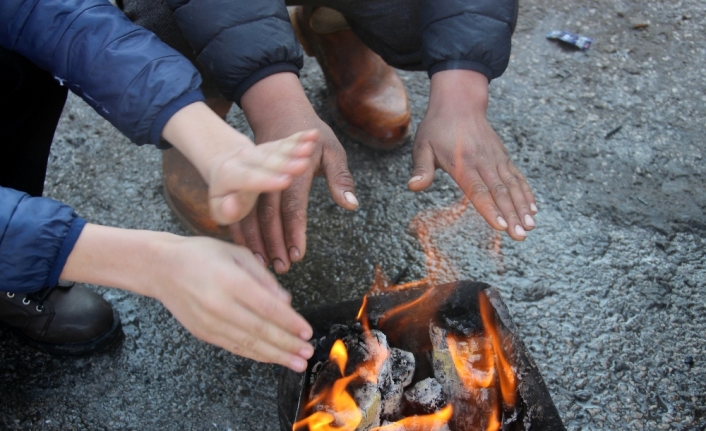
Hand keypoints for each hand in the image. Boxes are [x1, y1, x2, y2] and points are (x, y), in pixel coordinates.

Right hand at [154, 235, 313, 370]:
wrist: (161, 268)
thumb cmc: (202, 255)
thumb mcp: (237, 254)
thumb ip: (263, 278)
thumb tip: (286, 303)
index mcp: (230, 280)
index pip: (267, 307)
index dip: (290, 322)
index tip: (307, 332)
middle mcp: (219, 304)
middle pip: (260, 330)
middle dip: (287, 344)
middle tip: (308, 352)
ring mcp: (209, 322)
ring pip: (248, 344)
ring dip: (276, 356)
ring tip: (297, 363)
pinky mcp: (203, 333)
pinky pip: (234, 347)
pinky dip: (256, 354)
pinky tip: (272, 358)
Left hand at [205, 130, 317, 224]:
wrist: (221, 164)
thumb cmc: (222, 195)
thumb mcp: (216, 207)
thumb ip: (224, 210)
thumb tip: (233, 208)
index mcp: (228, 174)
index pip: (248, 178)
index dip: (266, 180)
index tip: (285, 181)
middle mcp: (244, 158)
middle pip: (266, 161)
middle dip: (285, 162)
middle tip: (304, 164)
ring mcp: (259, 151)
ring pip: (278, 149)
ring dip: (295, 148)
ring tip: (311, 146)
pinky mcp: (271, 147)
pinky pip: (286, 141)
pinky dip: (299, 138)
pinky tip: (313, 135)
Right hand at [233, 72, 356, 272]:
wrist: (281, 113)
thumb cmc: (313, 135)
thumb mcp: (332, 151)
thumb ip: (341, 179)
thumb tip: (350, 205)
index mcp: (296, 169)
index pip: (293, 205)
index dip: (294, 231)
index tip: (297, 254)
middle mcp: (272, 174)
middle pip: (269, 214)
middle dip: (274, 242)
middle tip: (281, 267)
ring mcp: (258, 176)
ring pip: (252, 214)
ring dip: (258, 240)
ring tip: (266, 263)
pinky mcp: (249, 180)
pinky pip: (243, 209)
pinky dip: (245, 230)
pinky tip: (251, 249)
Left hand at [408, 70, 536, 240]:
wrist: (459, 102)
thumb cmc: (437, 127)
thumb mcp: (422, 146)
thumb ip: (421, 168)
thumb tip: (413, 186)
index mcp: (462, 163)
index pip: (478, 190)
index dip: (490, 209)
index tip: (501, 226)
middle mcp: (483, 162)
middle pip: (499, 192)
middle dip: (512, 215)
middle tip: (520, 235)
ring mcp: (496, 159)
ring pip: (512, 186)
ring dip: (522, 207)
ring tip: (531, 227)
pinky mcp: (503, 157)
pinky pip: (517, 177)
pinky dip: (526, 193)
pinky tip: (533, 210)